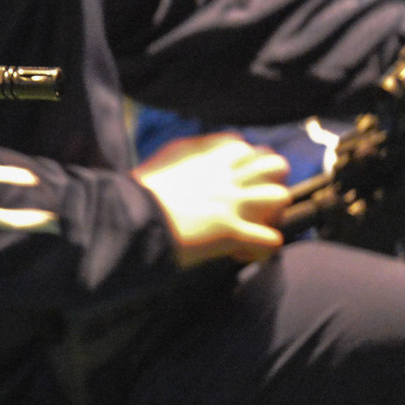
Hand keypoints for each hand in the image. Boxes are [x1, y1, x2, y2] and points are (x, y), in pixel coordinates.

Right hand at [134, 133, 289, 269]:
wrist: (123, 218)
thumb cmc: (134, 196)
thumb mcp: (163, 164)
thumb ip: (187, 159)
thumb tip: (195, 161)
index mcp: (206, 155)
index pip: (246, 149)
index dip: (245, 169)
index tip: (229, 188)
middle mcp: (224, 174)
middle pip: (275, 165)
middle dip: (271, 185)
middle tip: (253, 207)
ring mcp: (229, 202)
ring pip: (280, 197)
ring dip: (271, 217)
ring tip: (252, 230)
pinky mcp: (229, 231)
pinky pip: (271, 241)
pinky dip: (260, 251)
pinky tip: (239, 255)